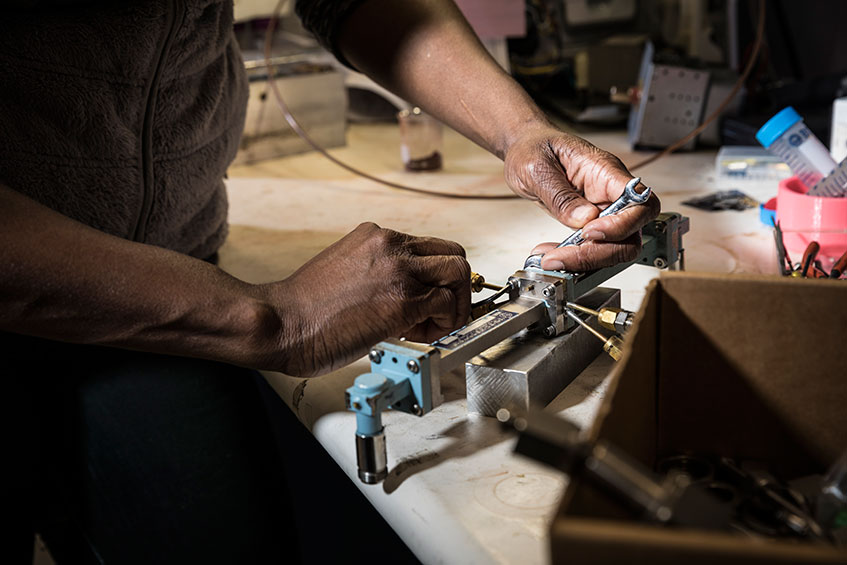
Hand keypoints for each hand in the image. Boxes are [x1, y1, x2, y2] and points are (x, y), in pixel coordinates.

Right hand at [258, 222, 469, 376]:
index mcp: (375, 237)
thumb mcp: (345, 270)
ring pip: (459, 273)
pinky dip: (445, 324)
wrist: (281, 322)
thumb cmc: (304, 308)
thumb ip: (377, 272)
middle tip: (440, 313)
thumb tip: (401, 294)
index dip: (434, 277)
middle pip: (452, 254)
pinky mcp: (404, 300)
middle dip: (455, 286)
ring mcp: (399, 270)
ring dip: (456, 303)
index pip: (428, 247)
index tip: (428, 299)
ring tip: (432, 326)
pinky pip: (449, 306)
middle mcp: (390, 245)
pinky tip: (419, 335)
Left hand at [504, 126, 659, 270]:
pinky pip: (591, 249)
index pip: (640, 202)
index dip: (623, 224)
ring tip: (550, 259)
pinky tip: (550, 255)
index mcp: (606, 171)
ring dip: (584, 261)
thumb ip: (560, 194)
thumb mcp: (538, 167)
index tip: (590, 232)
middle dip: (599, 252)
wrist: (525, 150)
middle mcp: (610, 193)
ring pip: (613, 248)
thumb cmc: (535, 148)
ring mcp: (602, 211)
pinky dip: (572, 259)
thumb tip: (584, 219)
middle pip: (630, 234)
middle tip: (561, 256)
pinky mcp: (589, 225)